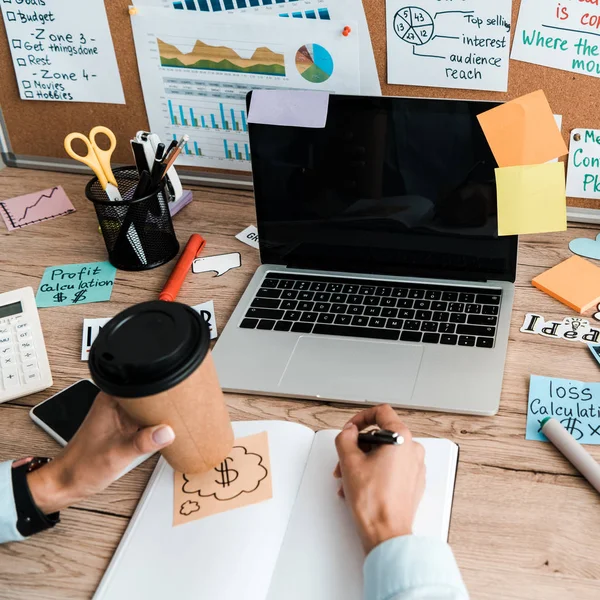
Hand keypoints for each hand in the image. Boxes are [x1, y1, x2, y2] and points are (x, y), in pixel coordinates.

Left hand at [27, 392, 174, 514]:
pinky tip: (158, 436)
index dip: (163, 394)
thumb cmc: (81, 467)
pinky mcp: (123, 425)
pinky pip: (145, 420)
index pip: (145, 387)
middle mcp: (115, 403)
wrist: (67, 482)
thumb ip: (143, 442)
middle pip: (150, 397)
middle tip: (176, 421)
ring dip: (159, 419)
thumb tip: (167, 432)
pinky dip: (153, 427)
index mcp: (111, 400)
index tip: (178, 405)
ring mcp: (120, 414)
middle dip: (164, 408)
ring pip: (149, 410)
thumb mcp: (116, 455)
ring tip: (168, 429)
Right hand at [334, 405, 424, 554]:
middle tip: (344, 459)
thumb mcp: (349, 461)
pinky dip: (375, 472)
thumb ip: (345, 437)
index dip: (361, 417)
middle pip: (381, 436)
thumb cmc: (374, 502)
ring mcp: (415, 467)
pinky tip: (360, 486)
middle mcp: (413, 450)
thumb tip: (349, 432)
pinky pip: (392, 468)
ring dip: (363, 461)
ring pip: (384, 453)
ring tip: (348, 479)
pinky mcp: (413, 482)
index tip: (351, 428)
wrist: (386, 533)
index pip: (382, 412)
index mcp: (401, 438)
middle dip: (358, 447)